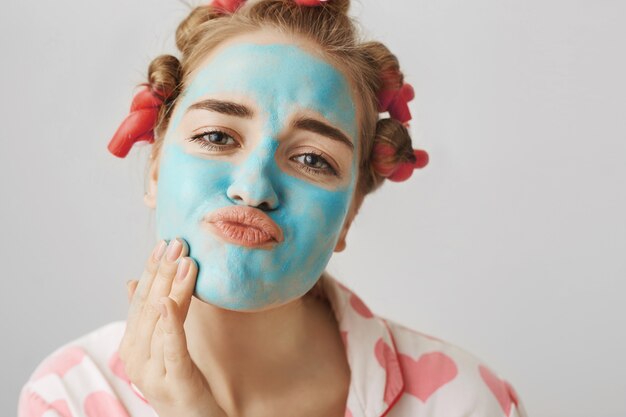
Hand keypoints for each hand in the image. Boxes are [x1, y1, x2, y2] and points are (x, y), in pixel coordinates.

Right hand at [120, 238, 224, 416]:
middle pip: (149, 306)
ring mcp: (151, 371)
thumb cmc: (178, 380)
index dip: (151, 271)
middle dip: (163, 272)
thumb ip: (148, 316)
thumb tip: (131, 282)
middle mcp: (135, 357)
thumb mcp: (161, 346)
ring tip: (185, 261)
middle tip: (177, 244)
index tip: (163, 244)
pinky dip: (170, 323)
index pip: (140, 301)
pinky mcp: (174, 381)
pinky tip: (171, 300)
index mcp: (132, 345)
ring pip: (160, 322)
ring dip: (173, 288)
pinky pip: (171, 347)